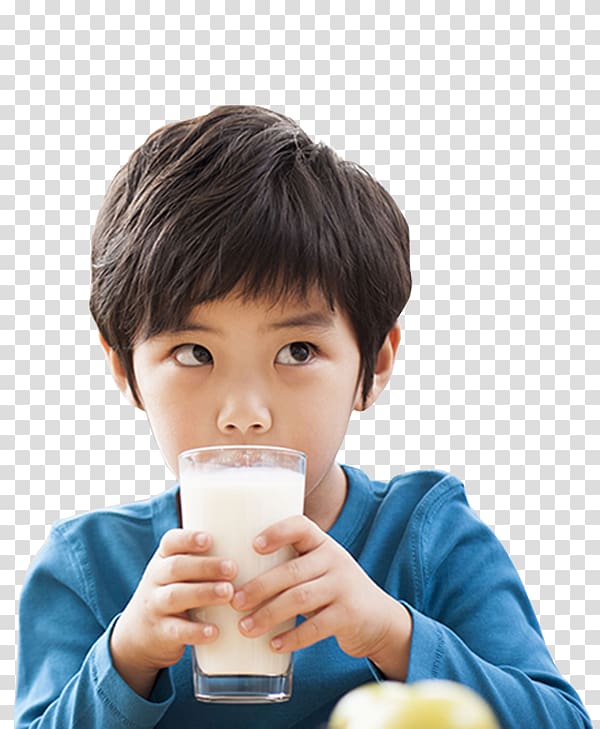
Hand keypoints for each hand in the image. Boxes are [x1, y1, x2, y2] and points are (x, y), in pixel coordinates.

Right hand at [110, 529, 237, 697]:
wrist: (137, 637)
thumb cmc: (171, 595)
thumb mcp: (176, 575)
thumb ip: (202, 561)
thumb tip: (252, 546)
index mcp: (163, 560)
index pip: (170, 542)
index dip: (188, 539)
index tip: (209, 539)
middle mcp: (155, 579)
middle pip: (176, 567)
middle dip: (205, 566)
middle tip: (232, 568)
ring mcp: (155, 606)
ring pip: (175, 596)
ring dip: (204, 593)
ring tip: (228, 593)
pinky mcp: (160, 633)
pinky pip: (176, 631)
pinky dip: (195, 631)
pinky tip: (214, 631)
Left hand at [230, 515, 410, 677]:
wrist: (379, 619)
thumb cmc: (333, 591)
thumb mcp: (319, 569)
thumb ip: (291, 566)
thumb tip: (234, 577)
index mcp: (322, 543)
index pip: (301, 527)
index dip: (277, 532)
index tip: (253, 545)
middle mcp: (335, 560)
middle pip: (292, 570)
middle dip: (260, 587)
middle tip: (234, 601)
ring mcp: (344, 587)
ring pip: (300, 598)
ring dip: (269, 614)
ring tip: (245, 627)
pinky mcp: (349, 615)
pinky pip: (316, 627)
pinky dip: (292, 637)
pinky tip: (273, 645)